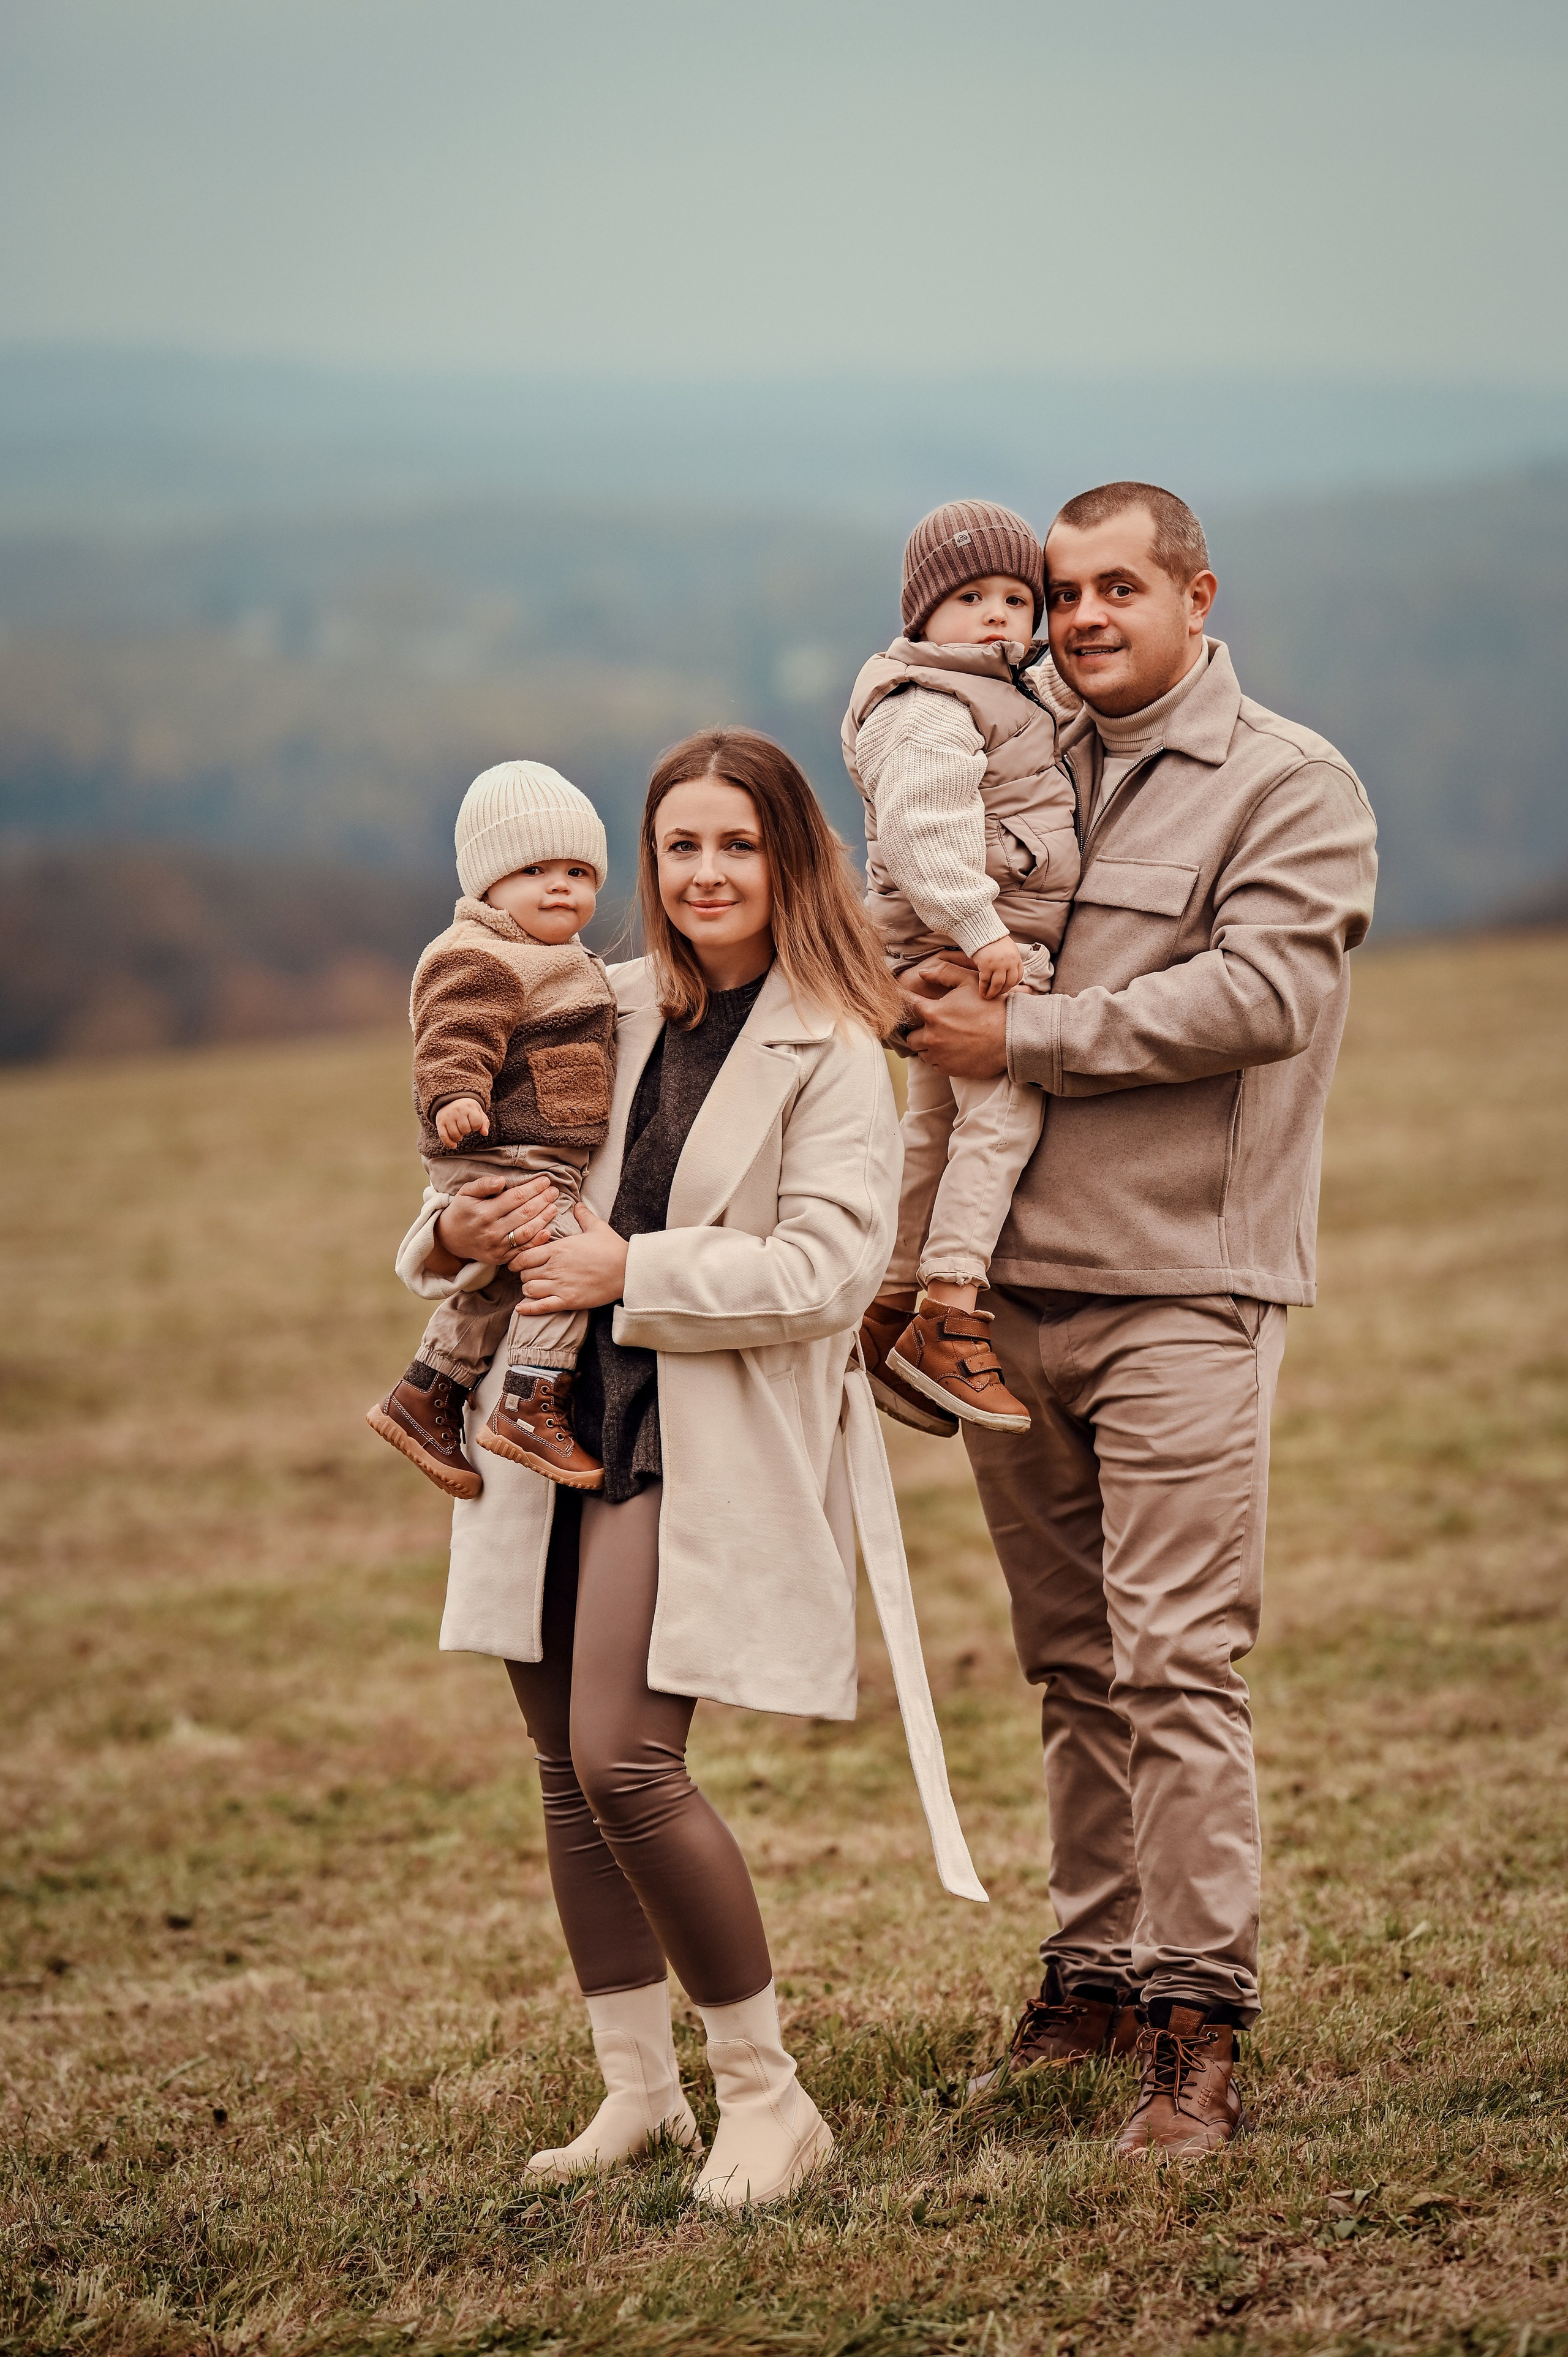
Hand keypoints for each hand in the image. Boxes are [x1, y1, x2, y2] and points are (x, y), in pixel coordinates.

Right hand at [427, 1172, 557, 1277]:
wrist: (450, 1239)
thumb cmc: (461, 1211)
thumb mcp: (466, 1193)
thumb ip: (483, 1185)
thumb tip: (502, 1180)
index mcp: (484, 1212)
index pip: (516, 1197)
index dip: (533, 1188)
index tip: (545, 1181)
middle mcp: (492, 1230)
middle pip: (525, 1213)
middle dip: (543, 1200)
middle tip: (554, 1191)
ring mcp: (497, 1246)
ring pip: (527, 1232)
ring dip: (544, 1218)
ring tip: (554, 1207)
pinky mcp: (501, 1258)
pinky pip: (523, 1249)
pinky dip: (537, 1241)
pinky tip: (548, 1230)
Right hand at [434, 1096, 489, 1147]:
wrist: (451, 1100)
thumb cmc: (468, 1109)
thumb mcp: (478, 1112)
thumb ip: (484, 1123)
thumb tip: (485, 1133)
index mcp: (469, 1107)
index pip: (476, 1123)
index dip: (476, 1127)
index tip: (473, 1124)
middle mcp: (457, 1110)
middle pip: (465, 1130)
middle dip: (467, 1131)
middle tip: (465, 1127)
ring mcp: (448, 1116)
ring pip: (455, 1134)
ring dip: (459, 1138)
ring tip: (460, 1133)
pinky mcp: (440, 1122)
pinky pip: (444, 1136)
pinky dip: (449, 1143)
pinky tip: (454, 1145)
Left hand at [514, 1203, 629, 1313]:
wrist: (628, 1270)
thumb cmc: (613, 1248)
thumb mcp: (597, 1227)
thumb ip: (583, 1215)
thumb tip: (577, 1204)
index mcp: (557, 1249)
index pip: (524, 1256)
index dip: (518, 1260)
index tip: (519, 1263)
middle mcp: (555, 1267)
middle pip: (524, 1274)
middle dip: (524, 1275)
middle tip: (529, 1275)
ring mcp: (560, 1285)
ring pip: (529, 1289)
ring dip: (528, 1289)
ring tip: (533, 1288)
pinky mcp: (568, 1300)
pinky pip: (541, 1306)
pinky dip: (528, 1309)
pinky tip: (520, 1308)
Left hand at [903, 963, 1009, 1079]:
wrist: (1012, 1036)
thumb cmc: (991, 1007)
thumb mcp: (969, 981)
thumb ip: (943, 973)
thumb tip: (922, 974)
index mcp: (934, 1013)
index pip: (907, 1006)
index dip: (904, 1003)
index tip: (905, 1003)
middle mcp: (932, 1037)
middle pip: (910, 1037)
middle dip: (918, 1032)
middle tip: (932, 1028)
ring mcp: (940, 1055)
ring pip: (922, 1053)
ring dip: (928, 1047)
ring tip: (944, 1039)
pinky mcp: (949, 1069)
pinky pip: (935, 1065)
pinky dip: (940, 1059)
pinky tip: (953, 1050)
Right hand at [971, 935, 1024, 999]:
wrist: (983, 931)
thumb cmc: (995, 940)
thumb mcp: (1009, 949)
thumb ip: (1011, 961)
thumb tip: (1011, 975)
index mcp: (1016, 958)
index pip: (1018, 977)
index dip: (1012, 984)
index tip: (1006, 988)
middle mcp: (1009, 962)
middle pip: (1009, 983)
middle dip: (1002, 991)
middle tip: (996, 994)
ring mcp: (997, 964)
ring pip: (997, 985)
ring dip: (993, 993)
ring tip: (988, 996)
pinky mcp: (985, 965)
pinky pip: (985, 981)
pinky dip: (983, 988)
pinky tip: (981, 991)